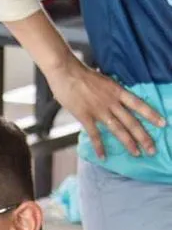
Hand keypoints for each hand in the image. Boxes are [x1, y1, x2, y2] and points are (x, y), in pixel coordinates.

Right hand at [46, 54, 163, 158]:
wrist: (67, 72)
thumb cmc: (83, 74)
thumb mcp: (104, 80)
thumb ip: (111, 91)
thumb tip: (116, 98)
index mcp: (117, 91)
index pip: (139, 104)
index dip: (151, 114)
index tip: (162, 123)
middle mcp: (112, 102)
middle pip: (131, 122)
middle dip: (143, 137)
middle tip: (152, 149)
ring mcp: (99, 110)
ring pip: (118, 130)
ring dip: (128, 143)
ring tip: (136, 154)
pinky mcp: (86, 116)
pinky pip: (94, 134)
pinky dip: (99, 146)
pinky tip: (103, 157)